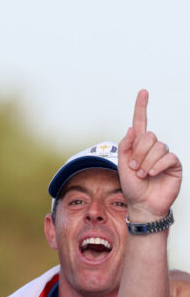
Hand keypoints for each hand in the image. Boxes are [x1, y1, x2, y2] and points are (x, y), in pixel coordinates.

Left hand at [118, 90, 181, 220]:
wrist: (142, 205)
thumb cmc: (132, 187)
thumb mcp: (122, 167)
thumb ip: (125, 147)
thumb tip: (131, 128)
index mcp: (138, 146)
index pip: (140, 123)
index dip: (141, 107)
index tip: (143, 92)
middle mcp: (152, 148)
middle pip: (148, 136)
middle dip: (138, 152)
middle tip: (135, 168)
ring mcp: (164, 155)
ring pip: (157, 147)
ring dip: (146, 162)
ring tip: (143, 175)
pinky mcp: (174, 164)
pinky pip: (167, 157)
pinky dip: (157, 166)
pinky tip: (152, 174)